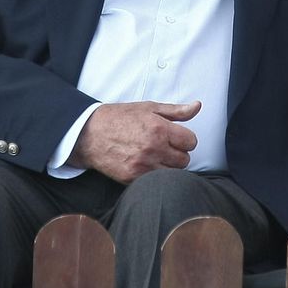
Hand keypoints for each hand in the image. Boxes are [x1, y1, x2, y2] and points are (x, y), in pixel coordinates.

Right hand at [69, 100, 200, 183]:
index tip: (176, 137)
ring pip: (173, 173)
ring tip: (155, 156)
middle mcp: (153, 148)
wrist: (89, 133)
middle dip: (177, 153)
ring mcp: (143, 165)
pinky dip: (154, 175)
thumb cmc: (119, 118)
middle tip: (164, 147)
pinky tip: (145, 165)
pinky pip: (156, 181)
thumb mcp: (148, 108)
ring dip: (168, 166)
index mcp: (159, 128)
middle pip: (184, 160)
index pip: (191, 141)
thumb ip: (175, 110)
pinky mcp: (133, 178)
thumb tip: (197, 106)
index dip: (185, 139)